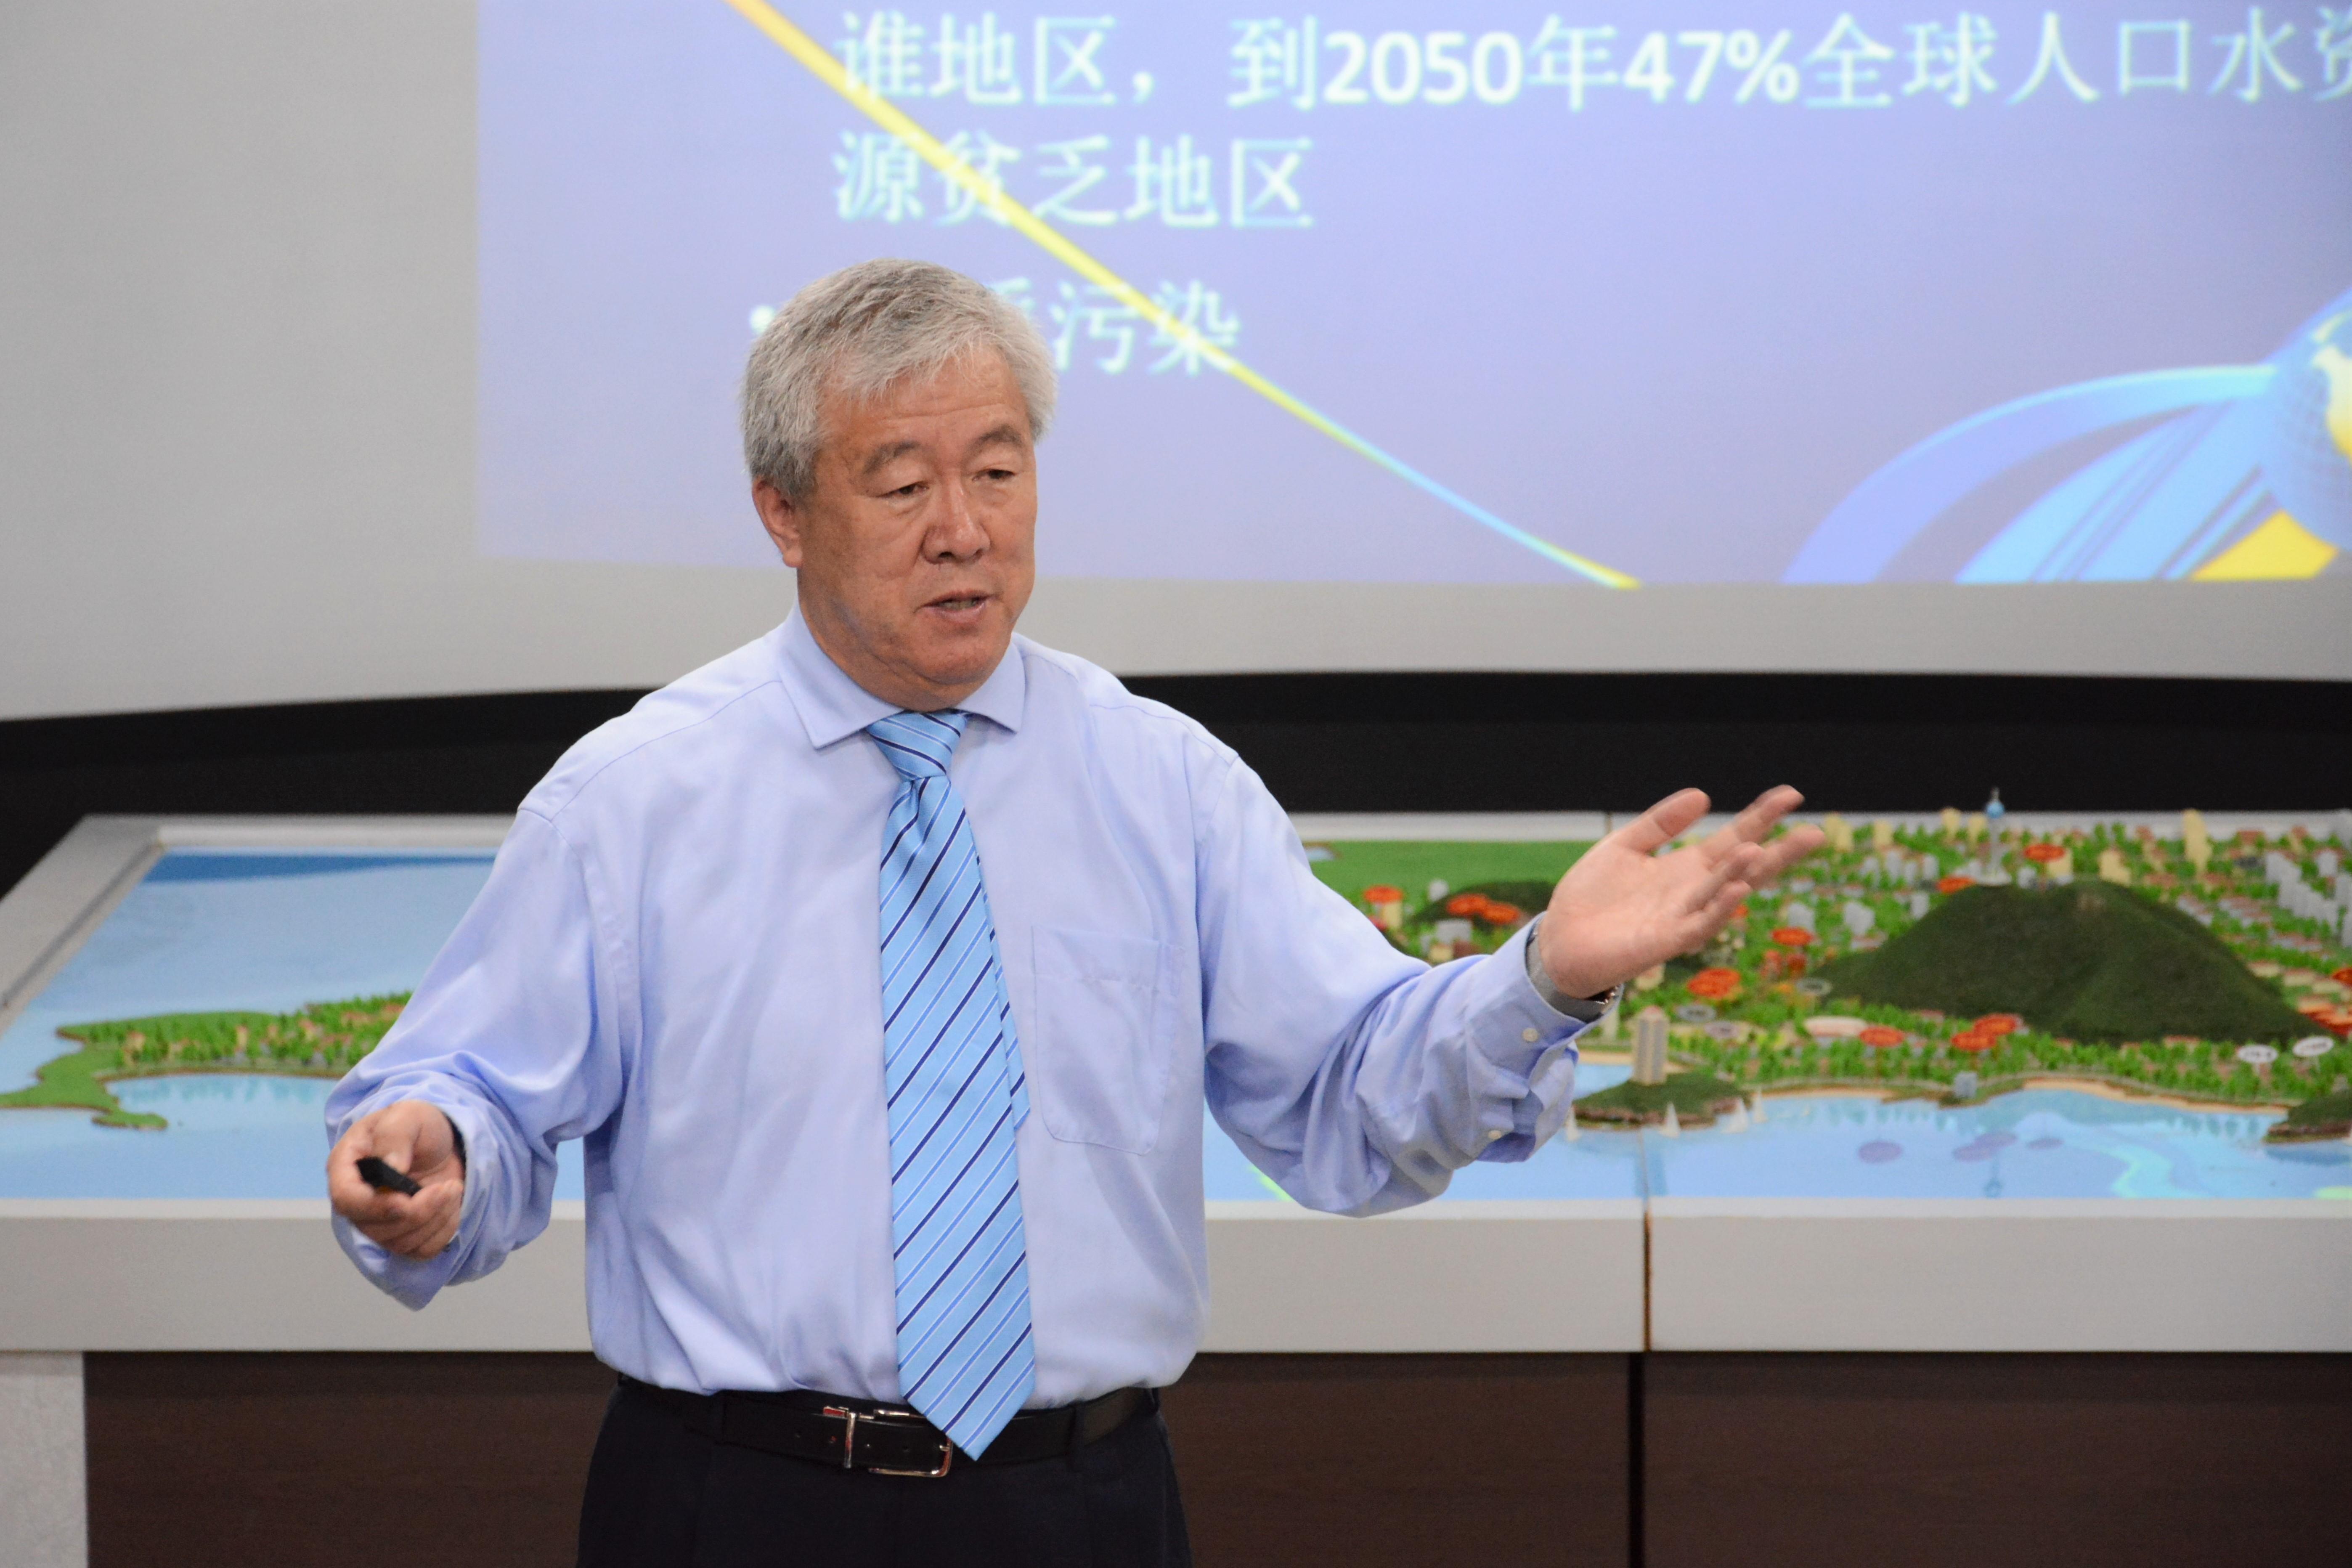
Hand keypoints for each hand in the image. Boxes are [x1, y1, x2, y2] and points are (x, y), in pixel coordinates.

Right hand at [327, 1100, 465, 1259]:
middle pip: (375, 1229)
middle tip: (449, 1186)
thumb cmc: (417, 1124)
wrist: (442, 1140)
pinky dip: (443, 1231)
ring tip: (453, 1188)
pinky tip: (452, 1205)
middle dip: (418, 1212)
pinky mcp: (405, 1233)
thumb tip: (391, 1167)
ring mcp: (380, 1222)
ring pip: (400, 1243)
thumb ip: (395, 1135)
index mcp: (346, 1168)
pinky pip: (420, 1250)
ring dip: (435, 1219)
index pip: (346, 1200)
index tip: (405, 1199)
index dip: (374, 1207)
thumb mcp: (408, 1116)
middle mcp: (358, 1201)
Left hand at [1536, 786, 1824, 1000]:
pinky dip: (1719, 908)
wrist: (1559, 939)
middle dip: (1778, 853)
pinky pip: (1700, 924)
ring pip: (1723, 894)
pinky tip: (1736, 890)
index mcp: (1686, 867)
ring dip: (1743, 875)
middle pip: (1744, 869)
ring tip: (1761, 850)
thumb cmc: (1591, 897)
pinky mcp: (1665, 941)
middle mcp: (1693, 892)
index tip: (1791, 794)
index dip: (1761, 817)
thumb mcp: (1624, 846)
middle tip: (1815, 833)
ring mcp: (1682, 917)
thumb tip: (1703, 795)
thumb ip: (1660, 823)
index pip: (1733, 838)